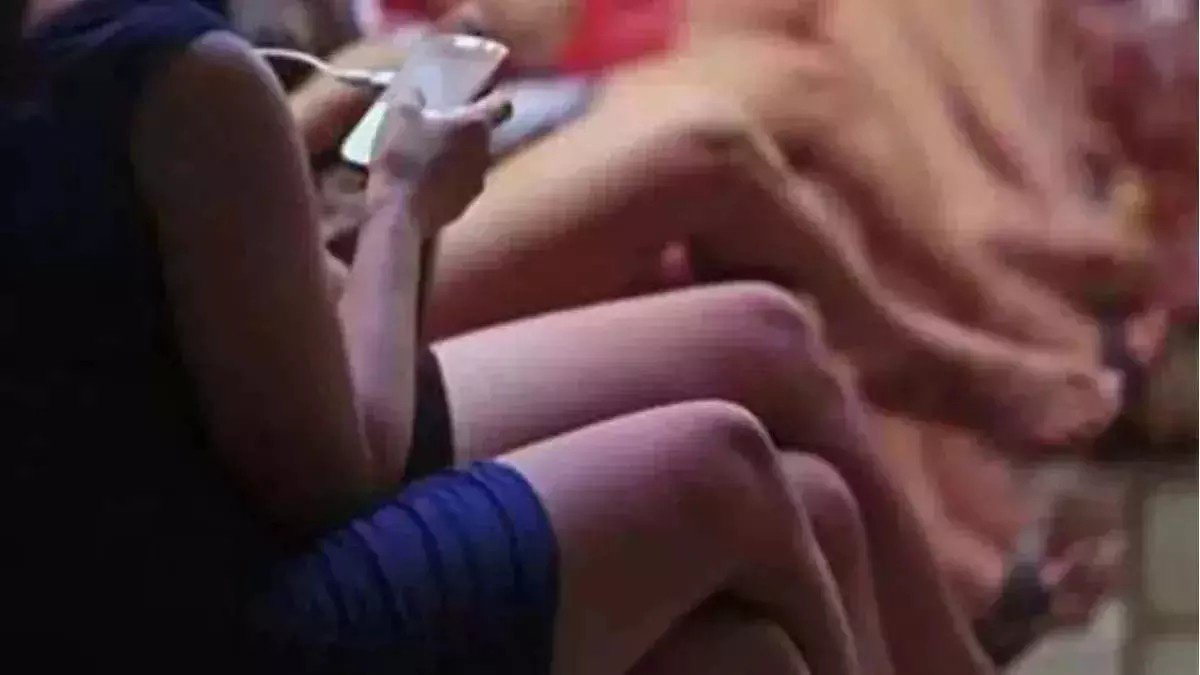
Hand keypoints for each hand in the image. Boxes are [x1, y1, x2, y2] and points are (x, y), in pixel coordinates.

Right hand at [367, 87, 511, 238]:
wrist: (398, 214)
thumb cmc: (403, 157)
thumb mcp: (399, 115)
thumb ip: (413, 98)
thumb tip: (417, 92)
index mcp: (476, 126)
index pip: (500, 105)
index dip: (490, 99)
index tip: (476, 99)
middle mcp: (486, 154)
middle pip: (481, 136)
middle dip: (463, 131)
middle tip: (436, 127)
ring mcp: (478, 184)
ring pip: (470, 163)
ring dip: (454, 158)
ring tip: (426, 158)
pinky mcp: (464, 207)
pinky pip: (458, 186)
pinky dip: (446, 183)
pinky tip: (422, 183)